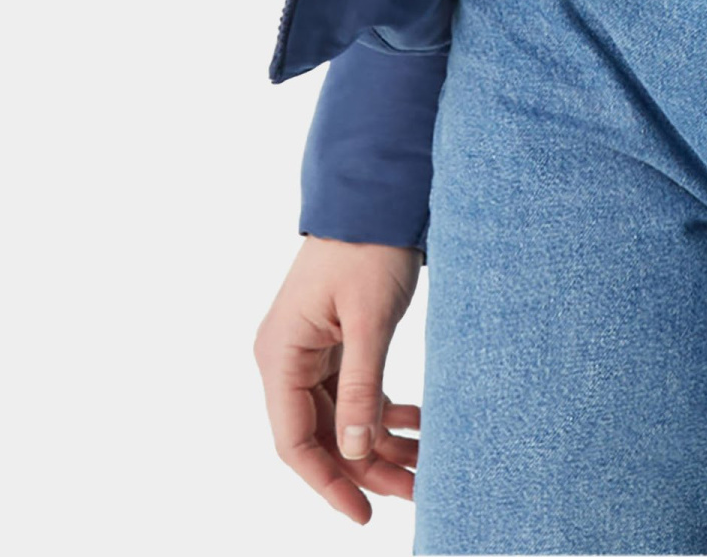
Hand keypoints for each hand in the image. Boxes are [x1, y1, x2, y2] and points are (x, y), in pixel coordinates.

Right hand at [255, 235, 423, 522]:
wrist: (376, 191)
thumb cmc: (368, 247)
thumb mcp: (369, 320)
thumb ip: (361, 387)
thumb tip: (356, 452)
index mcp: (280, 355)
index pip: (294, 441)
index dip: (327, 482)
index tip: (362, 513)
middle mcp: (287, 358)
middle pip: (322, 434)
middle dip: (366, 468)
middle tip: (416, 491)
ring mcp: (310, 351)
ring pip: (342, 418)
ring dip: (381, 444)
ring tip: (426, 466)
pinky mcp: (336, 342)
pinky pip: (354, 392)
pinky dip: (384, 412)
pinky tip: (418, 425)